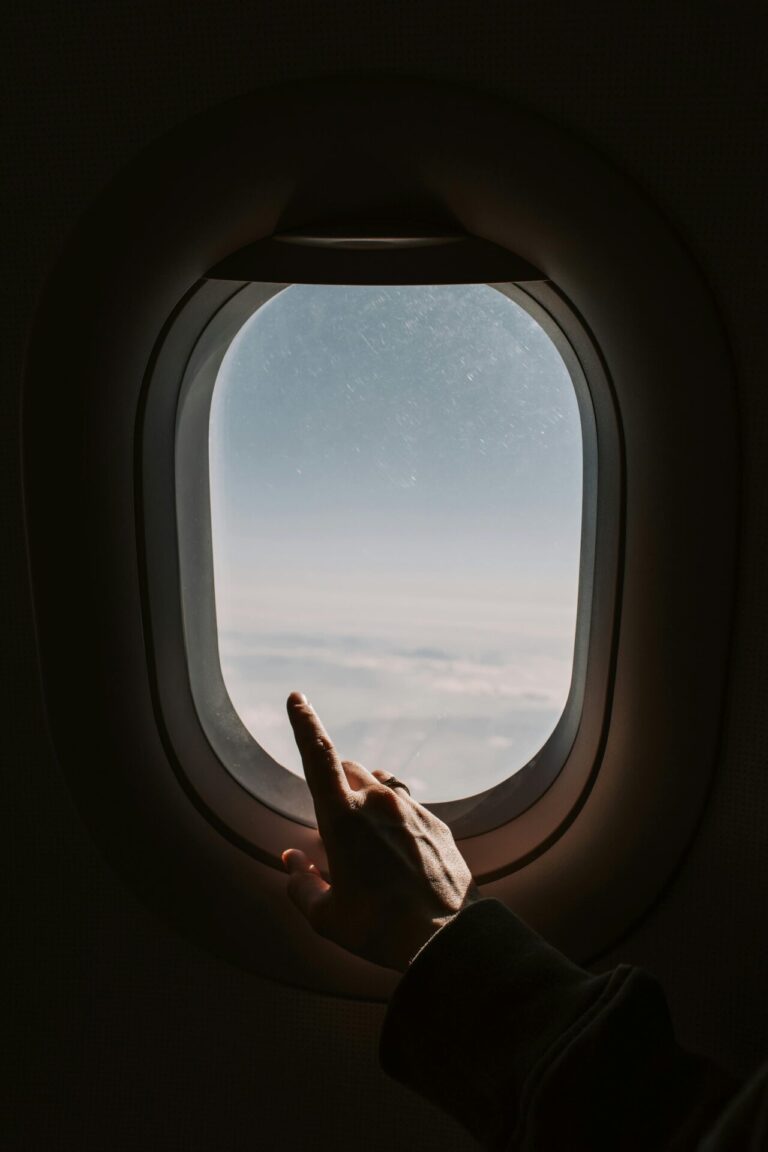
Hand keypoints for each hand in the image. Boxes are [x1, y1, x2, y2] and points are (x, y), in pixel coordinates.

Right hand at [281, 692, 478, 971]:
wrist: (447, 938)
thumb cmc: (379, 928)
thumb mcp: (326, 917)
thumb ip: (301, 884)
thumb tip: (292, 860)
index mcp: (342, 819)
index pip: (318, 757)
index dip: (305, 724)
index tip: (297, 697)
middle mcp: (377, 802)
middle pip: (348, 772)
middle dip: (335, 787)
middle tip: (335, 833)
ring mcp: (411, 809)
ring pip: (379, 787)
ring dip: (366, 802)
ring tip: (367, 845)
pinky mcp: (436, 822)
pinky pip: (407, 807)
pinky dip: (394, 820)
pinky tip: (398, 855)